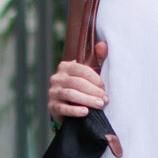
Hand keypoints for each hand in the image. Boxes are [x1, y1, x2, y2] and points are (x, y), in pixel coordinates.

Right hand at [47, 40, 121, 155]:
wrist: (68, 107)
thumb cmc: (82, 88)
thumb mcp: (89, 73)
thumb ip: (97, 58)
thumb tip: (103, 44)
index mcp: (65, 67)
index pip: (81, 70)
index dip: (95, 79)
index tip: (104, 87)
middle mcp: (57, 78)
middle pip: (77, 83)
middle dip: (93, 91)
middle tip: (105, 99)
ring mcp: (53, 92)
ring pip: (71, 94)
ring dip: (87, 100)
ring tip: (99, 105)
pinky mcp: (52, 106)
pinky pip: (63, 108)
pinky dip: (75, 110)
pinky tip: (85, 112)